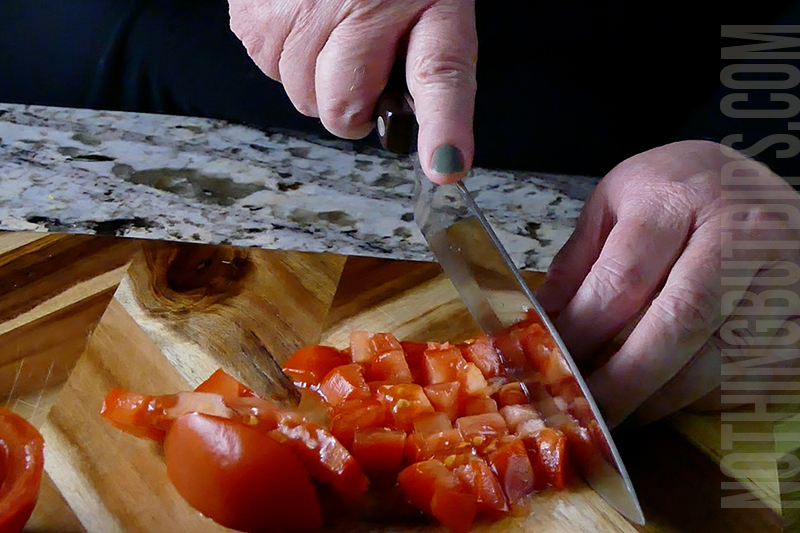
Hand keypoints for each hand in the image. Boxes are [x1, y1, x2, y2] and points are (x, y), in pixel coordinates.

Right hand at [229, 0, 476, 182]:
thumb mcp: (428, 1)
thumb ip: (428, 61)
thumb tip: (429, 145)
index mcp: (427, 4)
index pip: (438, 73)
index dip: (443, 126)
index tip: (446, 166)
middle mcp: (362, 5)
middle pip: (342, 109)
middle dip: (350, 106)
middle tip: (360, 65)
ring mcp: (302, 8)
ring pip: (300, 96)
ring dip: (314, 78)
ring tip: (329, 28)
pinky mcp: (255, 12)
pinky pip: (268, 68)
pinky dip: (284, 55)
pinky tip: (302, 17)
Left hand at [535, 140, 799, 427]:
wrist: (754, 182)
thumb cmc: (677, 189)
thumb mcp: (616, 200)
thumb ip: (577, 259)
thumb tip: (541, 322)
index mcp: (676, 198)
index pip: (623, 278)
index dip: (583, 331)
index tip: (554, 365)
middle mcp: (738, 234)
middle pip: (677, 323)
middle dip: (623, 379)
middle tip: (585, 411)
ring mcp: (781, 277)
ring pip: (717, 358)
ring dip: (659, 397)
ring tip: (616, 411)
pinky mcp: (799, 316)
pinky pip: (747, 373)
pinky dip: (699, 396)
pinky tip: (663, 397)